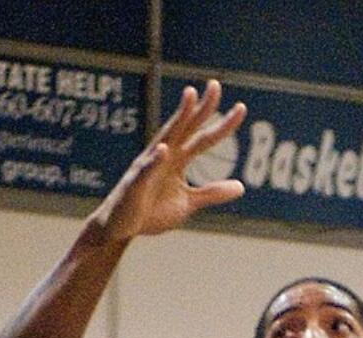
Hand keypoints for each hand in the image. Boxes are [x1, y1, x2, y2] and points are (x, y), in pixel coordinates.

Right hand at [98, 83, 245, 244]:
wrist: (121, 228)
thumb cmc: (151, 212)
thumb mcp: (188, 202)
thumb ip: (211, 193)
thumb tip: (241, 187)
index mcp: (179, 159)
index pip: (204, 138)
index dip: (222, 125)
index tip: (241, 108)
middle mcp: (165, 155)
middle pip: (186, 127)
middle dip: (201, 107)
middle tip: (215, 85)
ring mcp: (149, 166)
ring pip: (166, 138)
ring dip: (178, 118)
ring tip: (190, 98)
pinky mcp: (136, 185)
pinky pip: (146, 171)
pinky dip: (155, 162)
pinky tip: (163, 150)